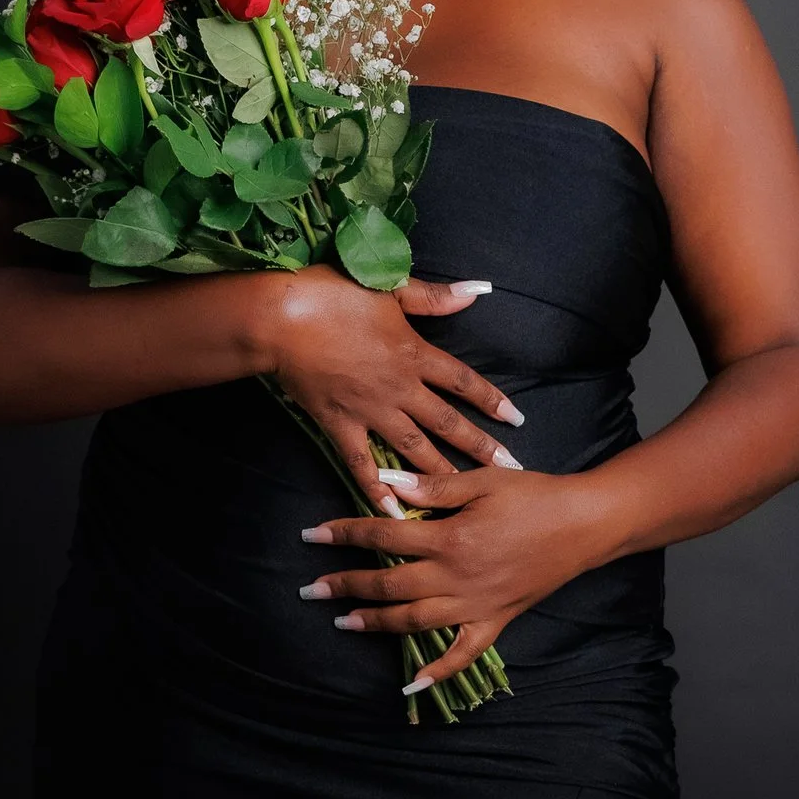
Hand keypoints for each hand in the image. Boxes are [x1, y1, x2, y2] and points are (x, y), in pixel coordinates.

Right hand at [263, 266, 524, 505]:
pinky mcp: (339, 424)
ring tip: (465, 492)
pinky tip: (393, 510)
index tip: (516, 420)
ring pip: (413, 447)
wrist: (281, 319)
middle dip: (479, 445)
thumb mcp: (389, 288)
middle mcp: (399, 388)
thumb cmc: (333, 295)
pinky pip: (362, 463)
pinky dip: (376, 488)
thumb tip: (477, 291)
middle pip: (446, 422)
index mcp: (413, 354)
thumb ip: (434, 296)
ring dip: (441, 471)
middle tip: (508, 467)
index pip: (463, 382)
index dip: (491, 400)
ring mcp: (369, 410)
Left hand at [295, 465, 614, 692]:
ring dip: (376, 624)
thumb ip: (432, 487)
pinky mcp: (495, 621)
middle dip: (346, 586)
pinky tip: (412, 686)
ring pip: (415, 622)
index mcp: (449, 538)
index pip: (383, 536)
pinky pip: (462, 654)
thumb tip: (385, 485)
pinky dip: (437, 672)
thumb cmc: (534, 496)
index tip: (312, 535)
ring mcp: (475, 605)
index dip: (344, 534)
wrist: (584, 525)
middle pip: (389, 585)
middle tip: (311, 589)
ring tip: (343, 621)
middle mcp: (456, 578)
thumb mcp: (482, 481)